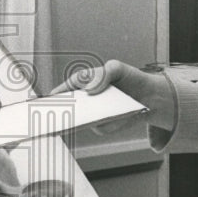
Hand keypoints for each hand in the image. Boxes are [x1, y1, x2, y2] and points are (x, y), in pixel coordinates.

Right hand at [51, 59, 175, 135]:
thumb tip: (90, 89)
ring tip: (100, 115)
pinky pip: (101, 128)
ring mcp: (94, 113)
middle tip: (66, 114)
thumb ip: (103, 74)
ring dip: (91, 120)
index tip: (48, 101)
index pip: (66, 88)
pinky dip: (110, 124)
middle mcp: (86, 99)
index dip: (56, 95)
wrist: (149, 96)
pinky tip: (120, 118)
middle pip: (70, 108)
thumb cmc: (129, 78)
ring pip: (85, 121)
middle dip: (66, 112)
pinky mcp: (105, 124)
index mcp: (84, 82)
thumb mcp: (117, 68)